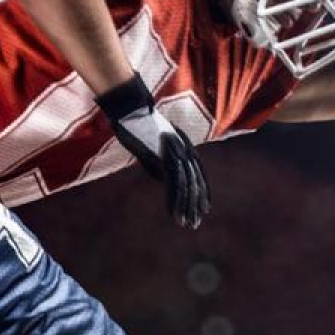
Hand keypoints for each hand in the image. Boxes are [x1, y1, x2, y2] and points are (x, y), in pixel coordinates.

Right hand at [95, 73, 210, 228]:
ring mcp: (176, 153)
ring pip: (187, 185)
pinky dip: (174, 201)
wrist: (130, 111)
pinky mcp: (164, 157)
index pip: (199, 172)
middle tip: (196, 222)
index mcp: (185, 145)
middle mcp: (185, 149)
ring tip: (186, 223)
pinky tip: (174, 214)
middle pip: (196, 182)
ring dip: (186, 207)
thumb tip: (164, 181)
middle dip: (196, 204)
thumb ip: (160, 162)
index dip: (202, 191)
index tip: (204, 208)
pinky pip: (174, 184)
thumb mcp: (153, 146)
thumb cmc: (138, 126)